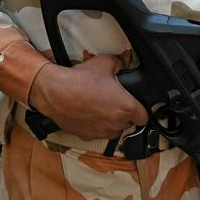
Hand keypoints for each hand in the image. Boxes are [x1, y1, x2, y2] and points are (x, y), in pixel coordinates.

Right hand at [28, 55, 148, 139]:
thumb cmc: (80, 80)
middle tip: (115, 102)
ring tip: (101, 107)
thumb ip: (119, 64)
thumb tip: (122, 64)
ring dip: (111, 122)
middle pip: (129, 124)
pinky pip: (98, 133)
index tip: (135, 106)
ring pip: (114, 130)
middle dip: (124, 115)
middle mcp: (116, 123)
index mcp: (125, 107)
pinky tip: (89, 114)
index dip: (140, 110)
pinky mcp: (87, 136)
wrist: (55, 92)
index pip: (144, 117)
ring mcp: (102, 132)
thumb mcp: (105, 63)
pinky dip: (96, 126)